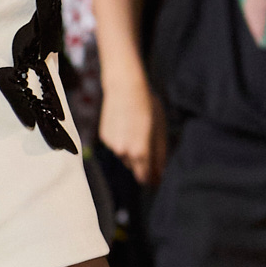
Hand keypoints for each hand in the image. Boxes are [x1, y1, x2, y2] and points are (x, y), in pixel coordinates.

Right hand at [98, 65, 166, 185]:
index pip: (144, 176)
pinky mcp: (104, 137)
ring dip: (130, 150)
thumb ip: (160, 154)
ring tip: (136, 129)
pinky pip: (115, 145)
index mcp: (140, 152)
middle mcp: (124, 152)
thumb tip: (161, 173)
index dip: (151, 179)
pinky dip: (121, 140)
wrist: (124, 88)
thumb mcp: (159, 130)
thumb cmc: (147, 107)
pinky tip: (125, 125)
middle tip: (148, 146)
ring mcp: (112, 145)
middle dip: (141, 162)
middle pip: (134, 166)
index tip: (156, 179)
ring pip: (123, 155)